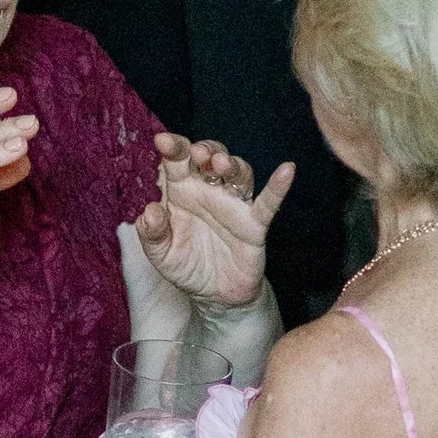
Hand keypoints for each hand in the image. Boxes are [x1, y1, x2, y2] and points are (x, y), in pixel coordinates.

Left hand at [136, 134, 293, 308]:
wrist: (214, 296)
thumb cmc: (187, 266)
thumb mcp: (160, 254)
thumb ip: (152, 233)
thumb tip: (150, 211)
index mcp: (182, 191)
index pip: (178, 161)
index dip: (173, 147)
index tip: (162, 141)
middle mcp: (209, 191)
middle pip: (211, 158)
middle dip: (206, 150)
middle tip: (198, 153)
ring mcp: (233, 205)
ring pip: (238, 173)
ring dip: (232, 165)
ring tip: (221, 164)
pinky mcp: (254, 224)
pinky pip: (268, 202)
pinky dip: (278, 186)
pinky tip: (286, 170)